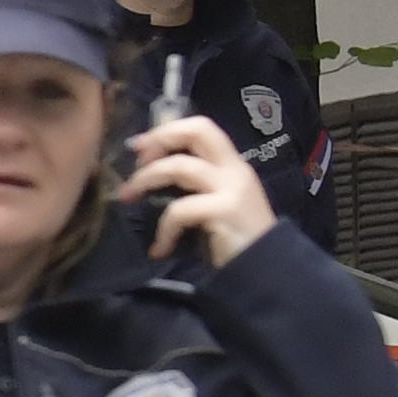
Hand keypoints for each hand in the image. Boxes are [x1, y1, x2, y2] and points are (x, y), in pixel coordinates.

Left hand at [124, 107, 271, 268]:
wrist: (268, 268)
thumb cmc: (237, 238)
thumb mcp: (219, 202)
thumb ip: (196, 185)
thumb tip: (153, 174)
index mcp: (231, 165)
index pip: (202, 128)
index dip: (167, 131)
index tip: (141, 148)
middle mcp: (234, 170)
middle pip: (197, 130)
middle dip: (160, 139)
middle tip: (137, 162)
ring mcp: (231, 189)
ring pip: (180, 167)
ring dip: (145, 180)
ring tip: (128, 198)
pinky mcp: (225, 211)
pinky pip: (179, 210)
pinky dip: (163, 229)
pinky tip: (160, 248)